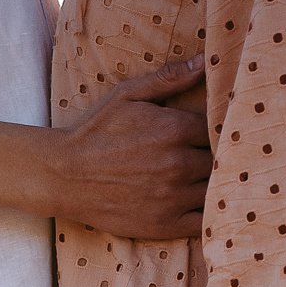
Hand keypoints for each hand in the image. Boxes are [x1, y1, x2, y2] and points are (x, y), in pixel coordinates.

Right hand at [48, 56, 211, 238]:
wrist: (64, 176)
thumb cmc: (96, 132)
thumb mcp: (128, 95)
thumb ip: (169, 78)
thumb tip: (204, 62)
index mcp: (175, 129)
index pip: (219, 127)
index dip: (220, 128)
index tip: (213, 130)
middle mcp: (179, 164)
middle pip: (221, 159)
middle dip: (217, 155)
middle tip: (210, 154)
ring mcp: (173, 197)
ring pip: (215, 188)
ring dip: (214, 183)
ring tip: (206, 177)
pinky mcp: (166, 224)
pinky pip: (205, 222)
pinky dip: (210, 213)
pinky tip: (204, 205)